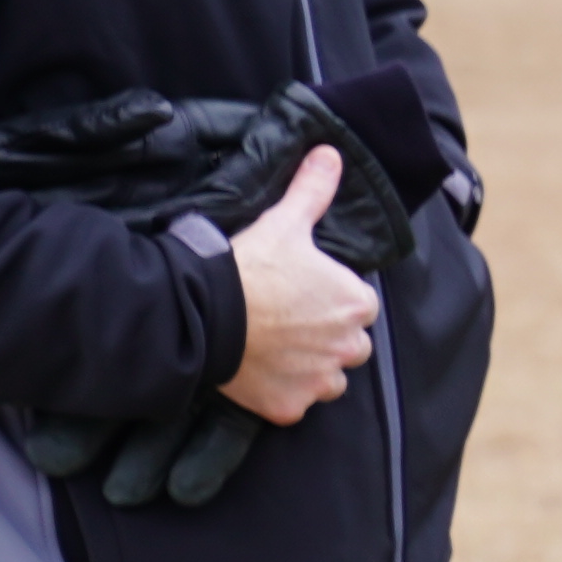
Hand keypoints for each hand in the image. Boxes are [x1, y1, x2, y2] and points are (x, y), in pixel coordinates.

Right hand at [216, 148, 381, 420]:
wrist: (203, 313)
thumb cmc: (250, 267)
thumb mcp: (285, 222)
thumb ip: (313, 191)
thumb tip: (330, 153)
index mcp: (357, 304)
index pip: (357, 306)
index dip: (331, 301)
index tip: (301, 294)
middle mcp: (349, 348)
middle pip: (348, 346)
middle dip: (325, 338)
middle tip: (286, 322)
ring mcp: (319, 382)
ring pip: (327, 379)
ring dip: (310, 368)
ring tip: (274, 348)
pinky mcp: (289, 407)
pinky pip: (294, 405)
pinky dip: (281, 394)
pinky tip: (259, 374)